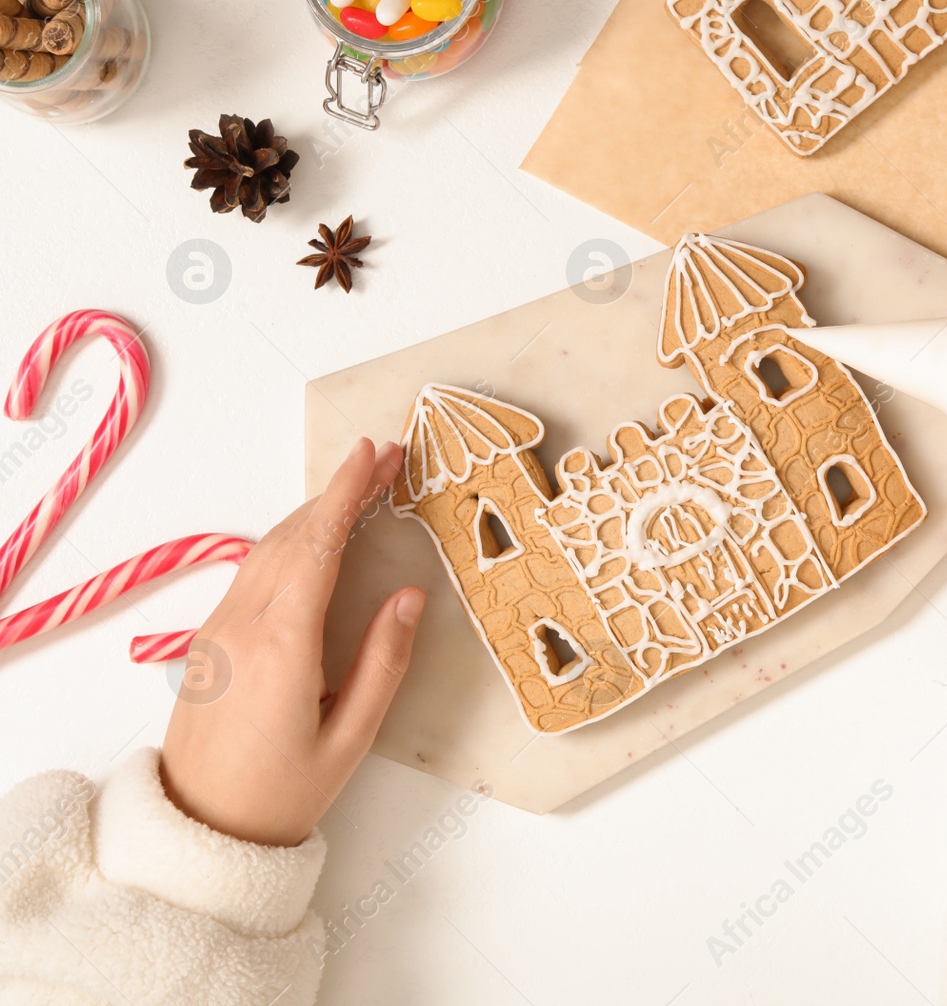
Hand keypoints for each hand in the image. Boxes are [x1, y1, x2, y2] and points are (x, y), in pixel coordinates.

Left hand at [160, 439, 424, 847]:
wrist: (199, 831)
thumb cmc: (282, 794)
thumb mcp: (351, 737)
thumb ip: (383, 662)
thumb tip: (408, 595)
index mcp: (283, 644)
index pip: (319, 546)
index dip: (347, 493)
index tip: (373, 453)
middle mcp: (243, 625)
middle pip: (294, 537)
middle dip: (339, 491)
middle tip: (385, 459)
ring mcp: (220, 631)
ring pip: (268, 549)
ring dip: (313, 512)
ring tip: (359, 489)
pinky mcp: (211, 642)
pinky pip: (253, 572)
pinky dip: (291, 541)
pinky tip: (315, 538)